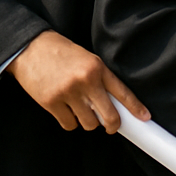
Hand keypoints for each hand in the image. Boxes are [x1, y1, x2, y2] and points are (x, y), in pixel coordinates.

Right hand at [7, 29, 148, 132]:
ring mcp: (68, 93)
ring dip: (88, 121)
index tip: (145, 117)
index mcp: (97, 68)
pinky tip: (67, 111)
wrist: (31, 48)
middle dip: (112, 125)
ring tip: (82, 110)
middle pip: (108, 115)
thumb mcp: (87, 59)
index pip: (122, 92)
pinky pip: (69, 124)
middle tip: (111, 127)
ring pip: (89, 123)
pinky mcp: (50, 103)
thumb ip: (100, 79)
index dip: (135, 108)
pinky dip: (70, 122)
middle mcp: (85, 81)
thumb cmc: (62, 53)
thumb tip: (112, 104)